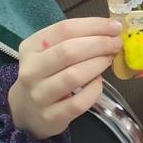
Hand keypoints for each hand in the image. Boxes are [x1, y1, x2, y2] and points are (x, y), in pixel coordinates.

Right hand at [8, 18, 122, 138]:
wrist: (26, 111)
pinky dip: (94, 90)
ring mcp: (39, 95)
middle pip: (69, 51)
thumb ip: (74, 39)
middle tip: (116, 43)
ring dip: (98, 64)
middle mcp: (31, 70)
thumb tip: (110, 30)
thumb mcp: (48, 52)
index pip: (64, 29)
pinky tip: (98, 83)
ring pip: (74, 76)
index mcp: (30, 47)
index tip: (115, 26)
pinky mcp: (51, 117)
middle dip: (99, 44)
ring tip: (109, 59)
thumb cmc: (45, 74)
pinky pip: (79, 102)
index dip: (93, 25)